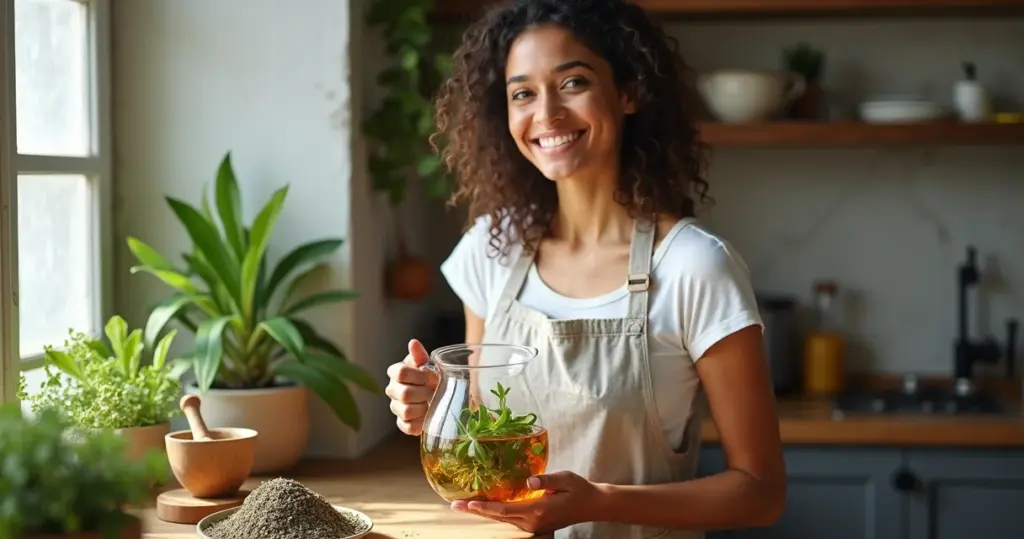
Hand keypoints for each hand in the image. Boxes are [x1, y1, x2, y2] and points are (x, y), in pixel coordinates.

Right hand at [385, 339, 437, 434]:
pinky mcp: (402, 423)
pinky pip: (408, 427)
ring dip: (424, 408)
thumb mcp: (427, 363)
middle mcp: (392, 389)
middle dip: (424, 393)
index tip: (432, 376)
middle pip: (404, 394)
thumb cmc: (430, 376)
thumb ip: (419, 355)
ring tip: (432, 403)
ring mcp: (396, 407)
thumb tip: (413, 343)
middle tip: (435, 391)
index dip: (419, 376)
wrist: (436, 394)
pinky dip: (421, 423)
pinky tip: (428, 417)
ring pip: (406, 411)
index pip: (401, 372)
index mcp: (396, 372)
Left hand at [451, 471, 602, 533]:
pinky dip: (496, 514)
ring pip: (503, 521)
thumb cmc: (579, 489)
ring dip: (484, 513)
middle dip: (477, 511)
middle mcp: (532, 521)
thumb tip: (528, 480)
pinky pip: (510, 520)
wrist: (593, 505)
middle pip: (498, 518)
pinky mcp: (535, 524)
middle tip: (455, 505)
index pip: (504, 510)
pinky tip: (486, 507)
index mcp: (537, 510)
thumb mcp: (566, 479)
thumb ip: (547, 480)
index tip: (468, 503)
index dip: (485, 507)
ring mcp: (533, 525)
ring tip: (465, 505)